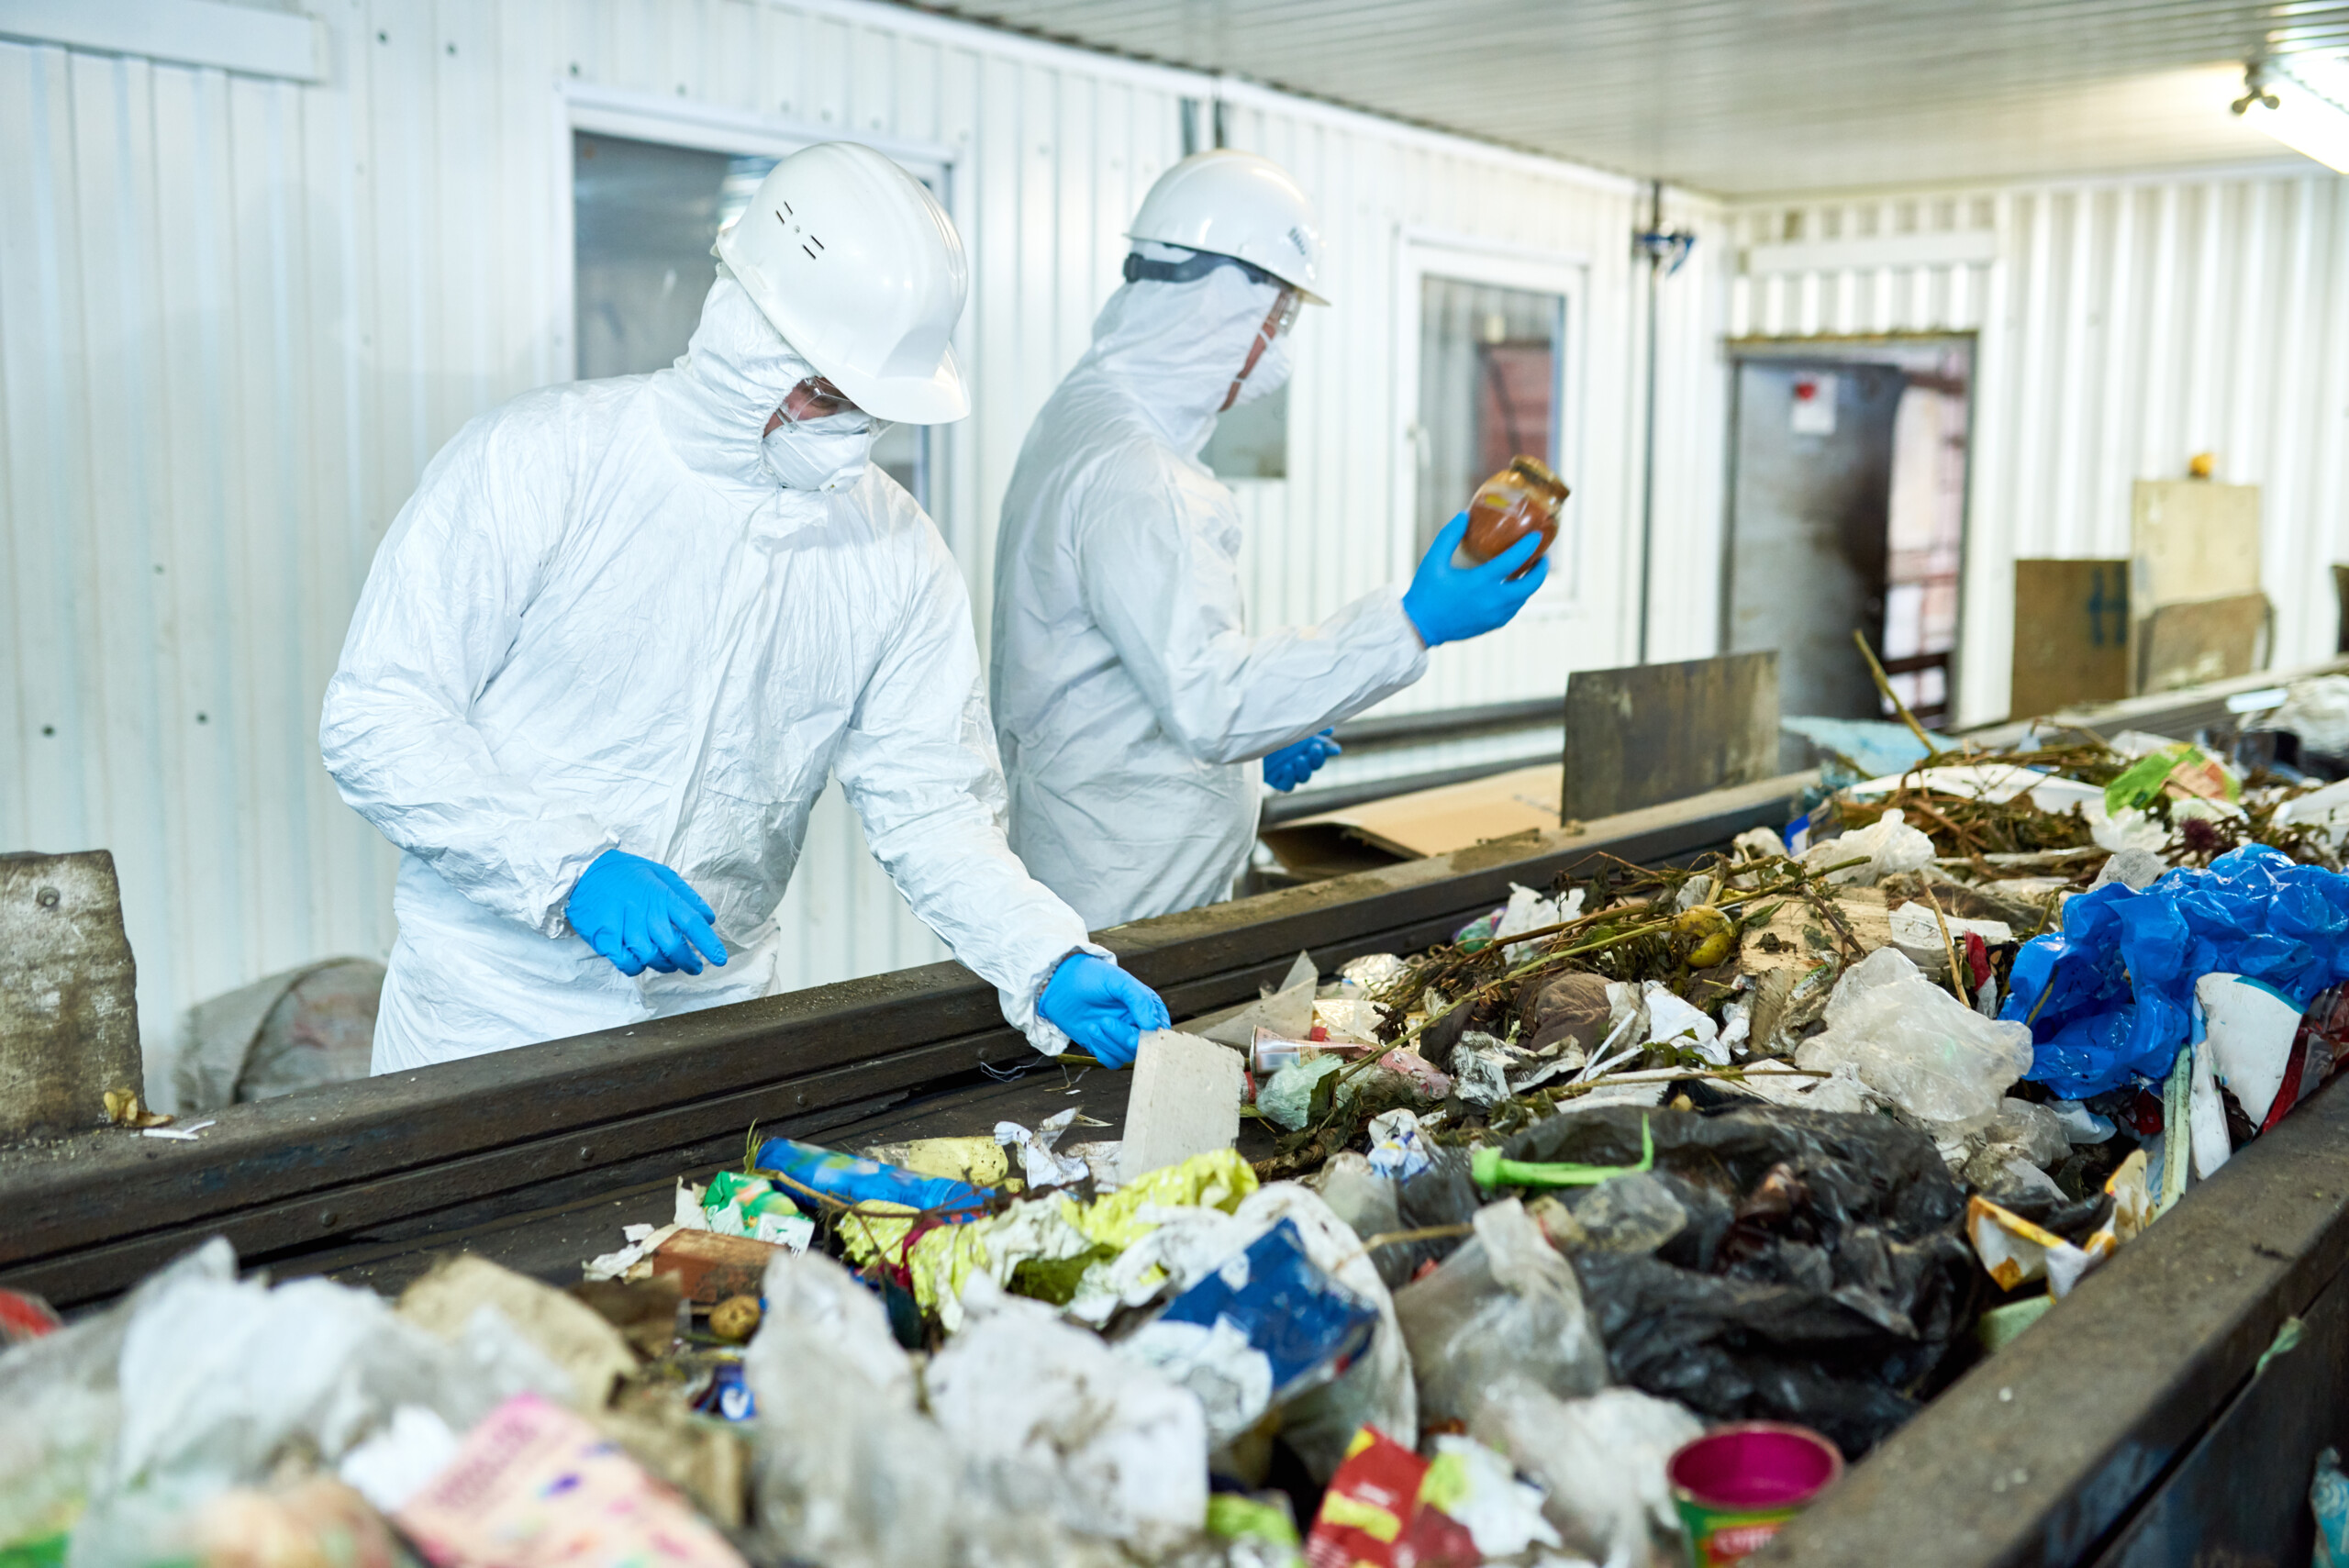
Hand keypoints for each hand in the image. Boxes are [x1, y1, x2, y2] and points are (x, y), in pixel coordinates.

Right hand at [565, 850, 728, 976]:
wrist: (583, 871)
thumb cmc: (625, 873)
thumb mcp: (660, 873)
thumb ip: (686, 896)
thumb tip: (709, 918)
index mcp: (661, 894)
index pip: (692, 922)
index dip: (708, 943)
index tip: (720, 959)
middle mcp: (644, 911)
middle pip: (673, 946)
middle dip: (688, 961)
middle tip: (694, 967)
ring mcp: (623, 925)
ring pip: (651, 957)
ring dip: (664, 965)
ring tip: (668, 964)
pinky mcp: (604, 938)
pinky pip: (626, 963)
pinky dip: (636, 968)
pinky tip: (640, 962)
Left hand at [1037, 954, 1169, 1068]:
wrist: (1060, 983)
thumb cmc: (1092, 976)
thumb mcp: (1119, 981)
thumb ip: (1140, 1001)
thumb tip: (1153, 1026)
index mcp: (1147, 1006)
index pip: (1159, 1029)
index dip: (1151, 1036)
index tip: (1137, 1034)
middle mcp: (1136, 1023)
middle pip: (1142, 1045)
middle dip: (1124, 1037)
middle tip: (1106, 1022)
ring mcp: (1119, 1036)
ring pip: (1126, 1055)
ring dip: (1109, 1043)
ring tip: (1094, 1024)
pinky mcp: (1104, 1045)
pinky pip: (1112, 1061)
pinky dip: (1102, 1052)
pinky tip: (1091, 1034)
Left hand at [1264, 728, 1341, 791]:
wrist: (1246, 737)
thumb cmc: (1270, 728)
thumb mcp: (1288, 724)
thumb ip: (1308, 726)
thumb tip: (1330, 728)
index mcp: (1306, 746)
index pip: (1324, 750)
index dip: (1329, 749)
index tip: (1333, 748)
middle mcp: (1300, 760)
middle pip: (1316, 764)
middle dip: (1318, 757)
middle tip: (1314, 747)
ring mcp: (1289, 771)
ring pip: (1304, 777)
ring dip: (1304, 769)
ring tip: (1299, 759)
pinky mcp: (1277, 781)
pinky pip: (1288, 786)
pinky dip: (1290, 778)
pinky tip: (1287, 768)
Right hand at [1401, 512, 1550, 647]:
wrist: (1420, 626)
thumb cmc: (1426, 591)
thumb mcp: (1433, 560)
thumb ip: (1449, 536)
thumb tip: (1465, 515)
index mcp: (1479, 582)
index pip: (1514, 561)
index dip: (1528, 546)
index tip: (1537, 535)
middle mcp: (1492, 600)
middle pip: (1530, 585)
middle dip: (1541, 569)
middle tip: (1542, 556)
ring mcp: (1495, 615)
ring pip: (1524, 598)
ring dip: (1530, 583)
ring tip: (1529, 569)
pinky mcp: (1492, 625)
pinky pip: (1514, 609)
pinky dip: (1518, 596)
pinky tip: (1513, 587)